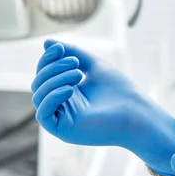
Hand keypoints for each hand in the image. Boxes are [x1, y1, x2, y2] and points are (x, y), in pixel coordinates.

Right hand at [31, 40, 174, 175]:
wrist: (136, 113)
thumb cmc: (120, 91)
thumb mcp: (93, 65)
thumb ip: (71, 53)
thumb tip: (46, 43)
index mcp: (67, 93)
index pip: (43, 74)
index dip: (47, 60)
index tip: (59, 48)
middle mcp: (61, 107)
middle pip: (38, 84)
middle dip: (53, 69)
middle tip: (76, 64)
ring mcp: (61, 120)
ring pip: (39, 96)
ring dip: (55, 80)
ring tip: (78, 74)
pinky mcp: (63, 131)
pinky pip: (43, 114)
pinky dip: (52, 97)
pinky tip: (70, 89)